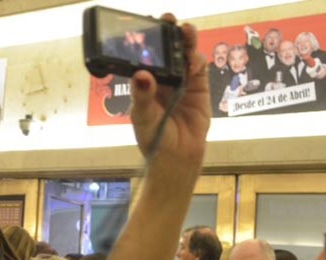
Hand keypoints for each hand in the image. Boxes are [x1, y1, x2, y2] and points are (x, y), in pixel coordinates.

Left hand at [130, 14, 209, 167]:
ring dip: (186, 40)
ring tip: (184, 32)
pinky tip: (192, 63)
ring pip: (185, 53)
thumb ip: (142, 96)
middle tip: (168, 20)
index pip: (146, 54)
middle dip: (169, 32)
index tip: (146, 24)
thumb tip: (142, 75)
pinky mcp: (199, 87)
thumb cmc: (154, 138)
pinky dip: (197, 61)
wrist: (176, 157)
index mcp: (145, 82)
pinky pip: (199, 67)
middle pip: (168, 48)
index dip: (147, 38)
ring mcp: (182, 81)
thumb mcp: (142, 118)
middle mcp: (163, 78)